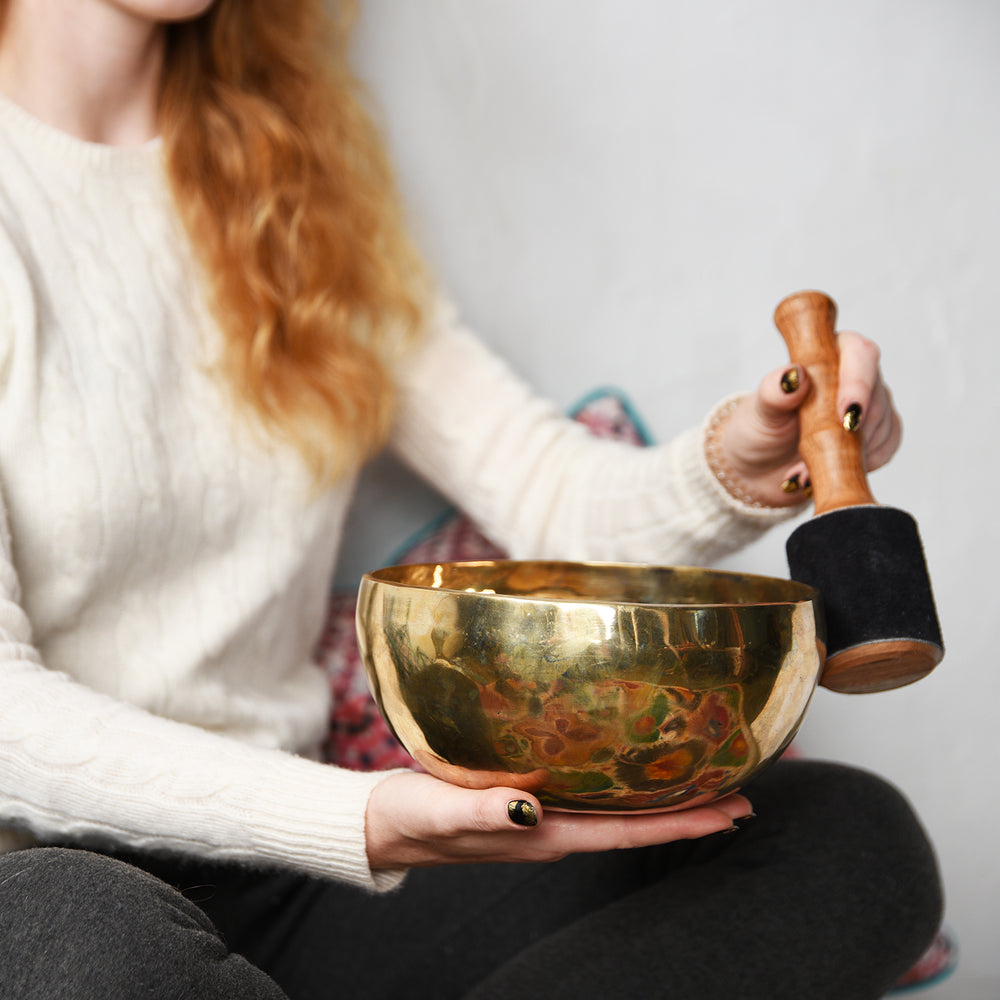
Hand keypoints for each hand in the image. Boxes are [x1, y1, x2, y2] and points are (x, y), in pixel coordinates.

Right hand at [365, 771, 753, 869]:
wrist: (384, 825)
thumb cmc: (411, 819)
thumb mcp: (443, 813)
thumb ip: (485, 814)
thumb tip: (531, 809)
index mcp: (544, 836)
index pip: (627, 832)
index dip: (681, 823)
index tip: (731, 813)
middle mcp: (552, 829)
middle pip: (635, 823)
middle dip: (688, 811)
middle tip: (740, 794)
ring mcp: (541, 817)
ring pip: (616, 809)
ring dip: (661, 798)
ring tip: (702, 779)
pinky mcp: (525, 798)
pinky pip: (589, 794)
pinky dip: (621, 784)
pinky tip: (628, 766)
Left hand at [714, 331, 901, 507]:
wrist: (758, 466)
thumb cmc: (759, 430)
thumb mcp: (760, 412)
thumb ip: (774, 392)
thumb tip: (794, 375)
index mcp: (826, 355)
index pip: (859, 354)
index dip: (858, 384)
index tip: (845, 416)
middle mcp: (854, 376)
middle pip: (876, 397)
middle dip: (846, 434)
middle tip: (807, 455)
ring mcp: (869, 406)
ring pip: (881, 428)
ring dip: (844, 456)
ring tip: (803, 470)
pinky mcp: (876, 436)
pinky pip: (884, 451)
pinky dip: (857, 467)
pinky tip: (824, 473)